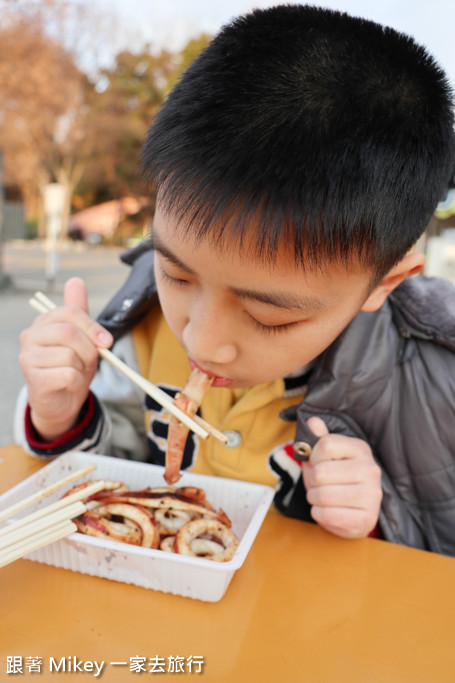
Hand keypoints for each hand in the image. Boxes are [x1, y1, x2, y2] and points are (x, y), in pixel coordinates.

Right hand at [19, 277, 112, 440]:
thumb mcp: (80, 338)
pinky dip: (77, 381)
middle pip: (69, 332)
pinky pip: (68, 374)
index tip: (106, 341)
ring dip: (82, 367)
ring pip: (70, 355)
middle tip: (92, 360)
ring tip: (75, 372)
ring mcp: (28, 358)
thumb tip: (76, 280)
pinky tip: (69, 384)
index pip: (69, 312)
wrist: (61, 400)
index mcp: (42, 322)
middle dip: (89, 348)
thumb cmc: (71, 366)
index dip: (92, 326)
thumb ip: (79, 312)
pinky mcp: (35, 379)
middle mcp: (29, 337)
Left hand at [301, 417, 381, 538]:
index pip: (325, 445)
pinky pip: (327, 515)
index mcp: (361, 449)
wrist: (354, 510)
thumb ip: (319, 438)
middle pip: (320, 473)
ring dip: (314, 498)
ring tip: (322, 497)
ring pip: (322, 495)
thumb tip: (312, 421)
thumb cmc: (336, 478)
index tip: (317, 463)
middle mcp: (371, 470)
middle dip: (311, 481)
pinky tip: (327, 510)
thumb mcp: (327, 455)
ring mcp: (372, 496)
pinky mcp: (367, 519)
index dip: (313, 456)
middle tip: (318, 484)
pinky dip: (319, 514)